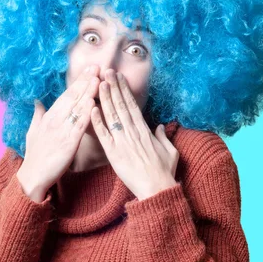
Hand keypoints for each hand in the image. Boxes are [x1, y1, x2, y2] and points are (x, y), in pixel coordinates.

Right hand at [17, 65, 99, 199]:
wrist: (33, 176)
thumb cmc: (35, 156)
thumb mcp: (33, 132)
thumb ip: (38, 115)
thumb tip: (37, 101)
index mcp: (49, 117)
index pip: (66, 96)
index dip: (78, 82)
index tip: (89, 70)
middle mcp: (55, 120)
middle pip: (73, 97)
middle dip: (85, 81)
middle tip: (97, 66)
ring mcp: (61, 131)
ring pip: (77, 108)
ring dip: (88, 93)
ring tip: (99, 78)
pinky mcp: (67, 143)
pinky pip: (78, 126)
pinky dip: (86, 114)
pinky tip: (94, 103)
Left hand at [90, 69, 179, 199]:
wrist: (157, 189)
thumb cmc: (164, 173)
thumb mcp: (170, 151)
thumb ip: (162, 137)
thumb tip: (159, 126)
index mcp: (146, 131)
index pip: (133, 106)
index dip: (125, 91)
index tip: (119, 78)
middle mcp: (134, 133)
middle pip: (122, 106)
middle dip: (113, 87)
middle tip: (106, 71)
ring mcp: (123, 142)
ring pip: (113, 116)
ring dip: (105, 98)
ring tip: (99, 82)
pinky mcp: (114, 154)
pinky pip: (104, 135)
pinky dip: (98, 121)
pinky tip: (92, 108)